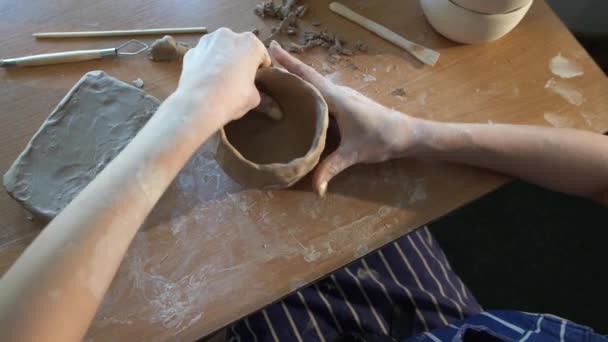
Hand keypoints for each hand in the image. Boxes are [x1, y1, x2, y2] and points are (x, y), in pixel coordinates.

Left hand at [177, 28, 270, 125]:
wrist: (199, 105)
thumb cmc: (232, 98)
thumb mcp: (254, 97)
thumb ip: (253, 85)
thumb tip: (248, 87)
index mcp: (249, 43)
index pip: (261, 54)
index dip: (260, 67)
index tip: (258, 78)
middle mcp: (228, 35)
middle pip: (239, 47)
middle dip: (240, 59)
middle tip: (239, 79)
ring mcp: (206, 41)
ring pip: (219, 49)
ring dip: (222, 59)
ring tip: (220, 79)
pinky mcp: (191, 52)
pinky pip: (204, 57)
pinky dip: (206, 65)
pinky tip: (206, 80)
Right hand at [269, 41, 418, 195]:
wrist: (407, 134)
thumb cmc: (382, 138)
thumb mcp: (354, 154)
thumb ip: (332, 168)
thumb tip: (316, 189)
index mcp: (337, 98)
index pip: (308, 77)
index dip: (289, 63)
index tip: (272, 47)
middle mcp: (338, 92)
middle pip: (308, 77)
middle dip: (287, 69)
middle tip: (263, 66)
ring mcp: (343, 96)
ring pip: (315, 85)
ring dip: (297, 80)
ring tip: (276, 81)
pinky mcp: (346, 104)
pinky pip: (322, 93)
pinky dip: (308, 91)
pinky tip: (299, 100)